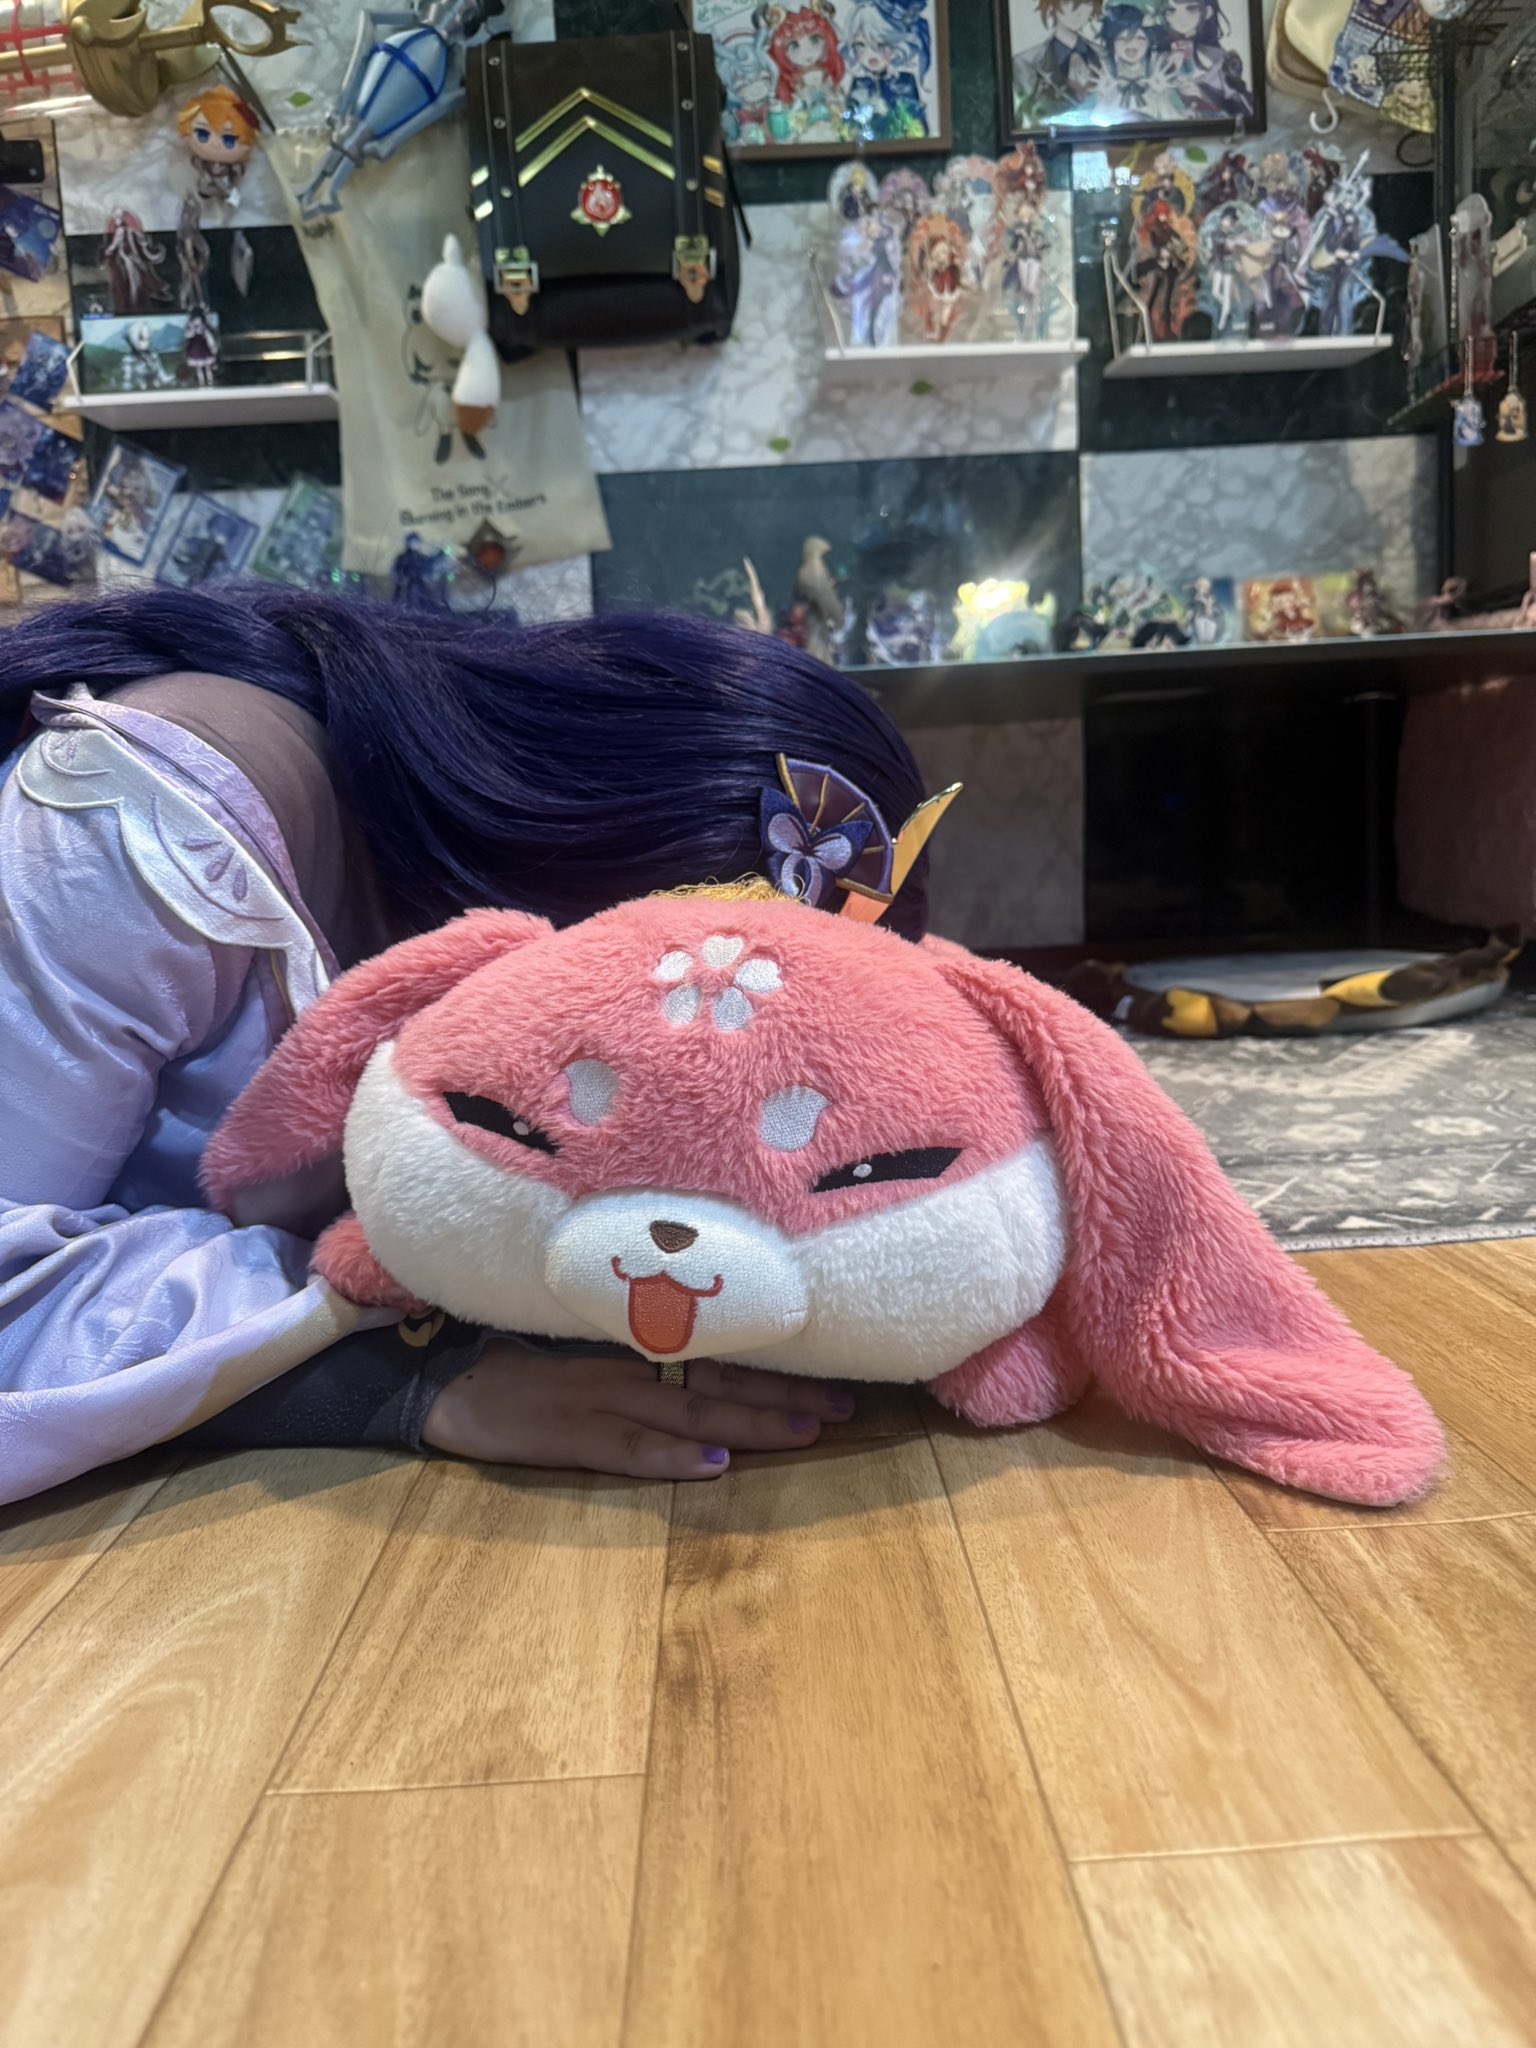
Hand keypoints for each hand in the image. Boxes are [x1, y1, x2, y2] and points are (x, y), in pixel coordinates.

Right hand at [422, 1341, 855, 1479]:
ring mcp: (600, 1401)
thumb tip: (722, 1364)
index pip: (721, 1354)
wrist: (453, 1383)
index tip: (836, 1373)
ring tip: (804, 1432)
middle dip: (784, 1395)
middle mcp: (630, 1369)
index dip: (779, 1367)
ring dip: (748, 1424)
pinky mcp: (569, 1437)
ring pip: (687, 1412)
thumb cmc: (531, 1367)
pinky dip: (669, 1458)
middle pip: (719, 1382)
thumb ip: (651, 1355)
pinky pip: (626, 1449)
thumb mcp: (597, 1349)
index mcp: (639, 1348)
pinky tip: (709, 1467)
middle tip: (846, 1406)